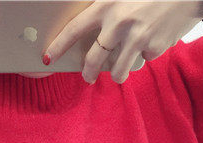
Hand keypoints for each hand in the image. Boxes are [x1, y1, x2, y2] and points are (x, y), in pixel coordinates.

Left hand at [42, 1, 202, 83]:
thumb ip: (107, 8)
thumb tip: (95, 31)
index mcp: (107, 5)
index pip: (75, 29)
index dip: (59, 45)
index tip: (48, 57)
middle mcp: (119, 24)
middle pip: (95, 59)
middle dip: (89, 72)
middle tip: (88, 76)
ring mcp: (138, 38)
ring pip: (118, 70)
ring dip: (117, 74)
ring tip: (120, 70)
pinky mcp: (154, 48)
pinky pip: (142, 60)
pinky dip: (144, 56)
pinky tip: (152, 40)